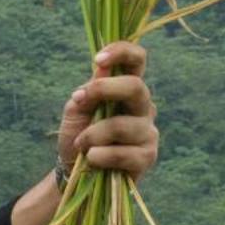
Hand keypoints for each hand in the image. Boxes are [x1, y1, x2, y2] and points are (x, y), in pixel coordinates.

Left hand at [56, 41, 157, 180]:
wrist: (75, 173)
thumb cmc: (78, 136)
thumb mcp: (76, 110)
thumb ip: (89, 91)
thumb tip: (101, 70)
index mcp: (127, 88)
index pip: (137, 59)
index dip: (122, 52)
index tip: (98, 60)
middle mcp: (143, 106)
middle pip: (136, 86)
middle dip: (105, 90)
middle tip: (80, 101)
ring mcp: (148, 131)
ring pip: (122, 124)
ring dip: (93, 134)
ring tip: (81, 144)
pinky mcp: (147, 156)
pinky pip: (124, 153)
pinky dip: (101, 155)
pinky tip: (92, 158)